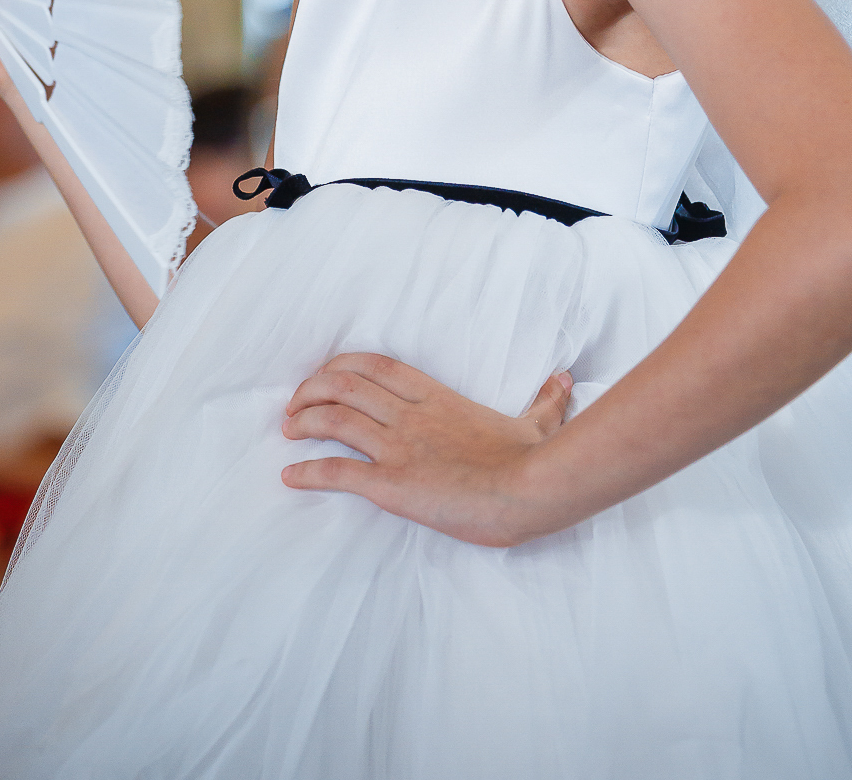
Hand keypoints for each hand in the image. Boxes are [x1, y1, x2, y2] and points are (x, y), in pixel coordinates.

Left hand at [280, 352, 572, 546]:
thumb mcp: (538, 422)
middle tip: (295, 406)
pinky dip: (308, 471)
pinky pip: (338, 471)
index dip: (343, 364)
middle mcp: (410, 415)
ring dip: (303, 423)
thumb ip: (545, 400)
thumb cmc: (532, 459)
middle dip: (312, 389)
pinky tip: (291, 475)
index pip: (377, 364)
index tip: (325, 373)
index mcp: (437, 397)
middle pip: (345, 384)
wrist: (529, 489)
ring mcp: (399, 446)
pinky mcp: (392, 483)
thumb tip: (564, 380)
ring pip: (335, 418)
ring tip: (287, 432)